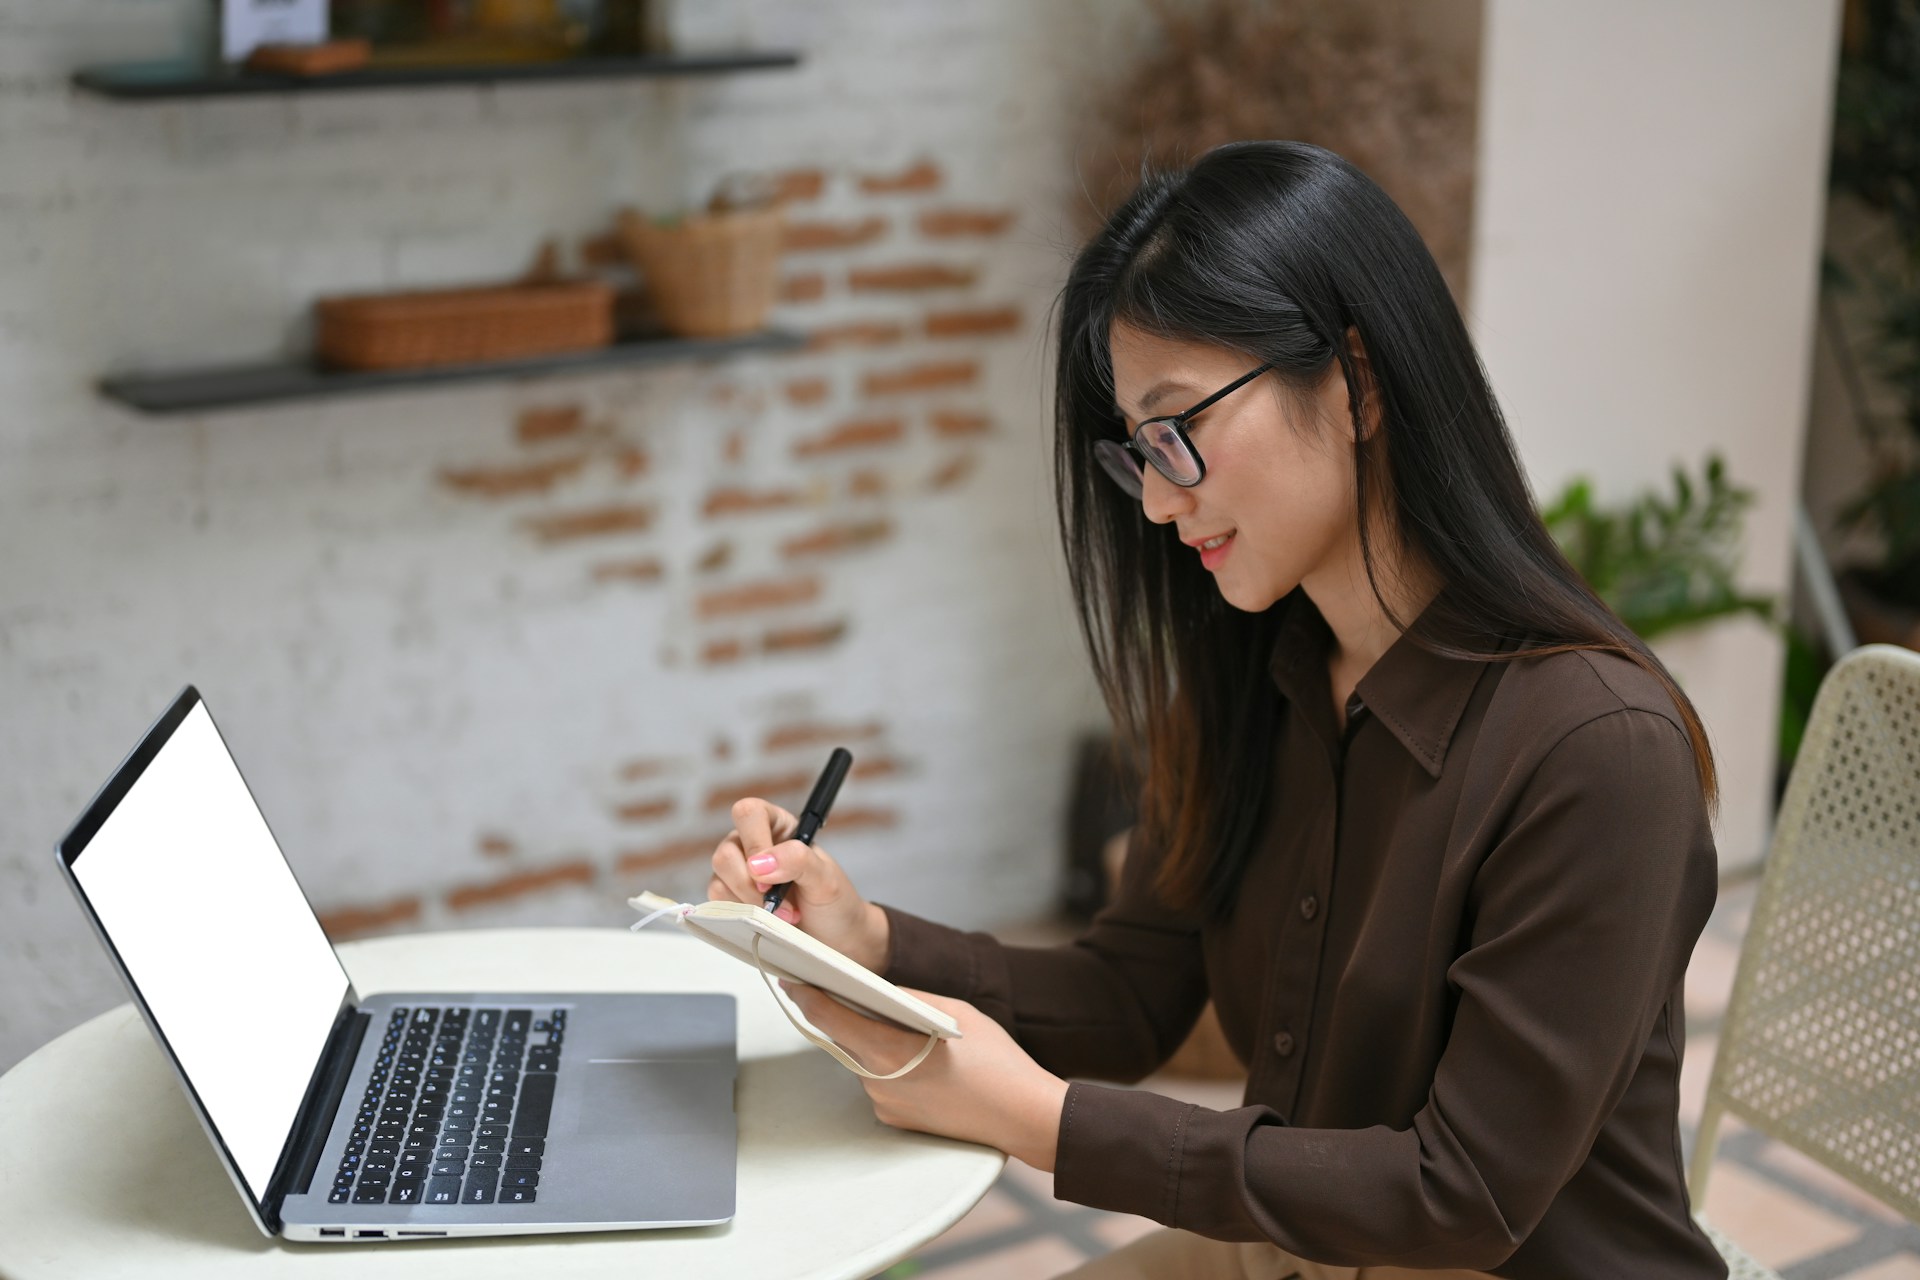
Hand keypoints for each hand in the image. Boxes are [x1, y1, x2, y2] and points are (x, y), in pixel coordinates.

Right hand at [708, 796, 889, 971]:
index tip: (771, 877)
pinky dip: (741, 914)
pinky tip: (766, 920)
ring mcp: (738, 870)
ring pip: (719, 876)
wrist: (834, 939)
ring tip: (782, 914)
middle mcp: (752, 843)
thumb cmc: (833, 903)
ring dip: (750, 902)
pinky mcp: (729, 896)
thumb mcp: (826, 879)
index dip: (754, 843)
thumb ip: (798, 861)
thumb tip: (759, 863)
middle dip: (752, 885)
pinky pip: (717, 900)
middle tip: (781, 904)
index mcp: (778, 827)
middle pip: (726, 851)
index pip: (749, 814)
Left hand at [777, 980, 1070, 1171]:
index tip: (793, 979)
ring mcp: (886, 1106)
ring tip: (900, 1027)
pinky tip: (919, 1060)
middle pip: (845, 1040)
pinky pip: (881, 1084)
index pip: (831, 1019)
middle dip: (843, 1016)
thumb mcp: (955, 1013)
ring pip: (864, 1062)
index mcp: (889, 1051)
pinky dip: (890, 1067)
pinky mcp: (897, 1122)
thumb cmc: (996, 1061)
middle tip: (841, 989)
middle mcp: (879, 1083)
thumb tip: (881, 992)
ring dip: (872, 1043)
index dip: (807, 997)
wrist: (1023, 1116)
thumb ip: (910, 1000)